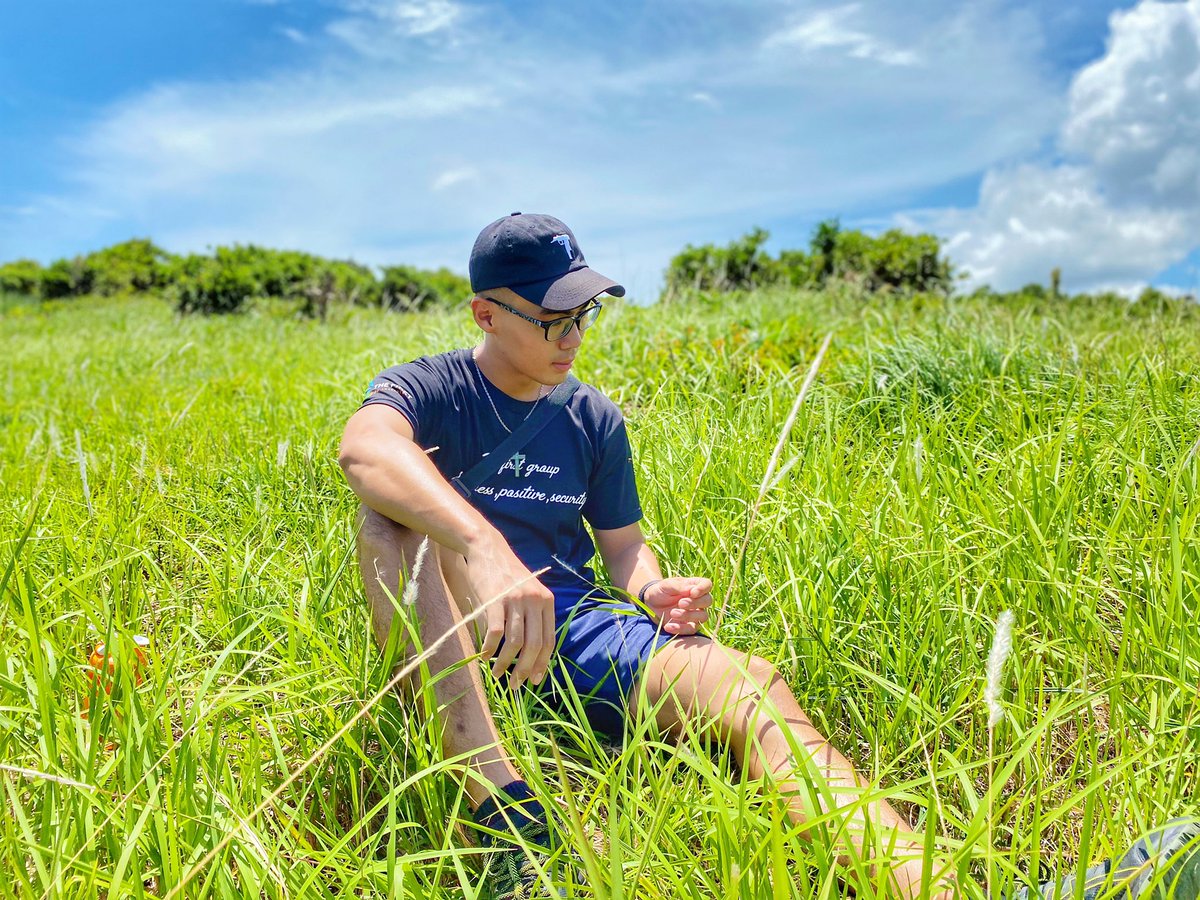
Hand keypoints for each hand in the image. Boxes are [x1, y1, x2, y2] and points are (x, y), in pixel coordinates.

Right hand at [465, 535, 555, 689]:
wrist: (488, 549)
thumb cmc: (506, 576)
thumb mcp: (528, 593)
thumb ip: (532, 617)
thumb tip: (530, 653)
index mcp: (547, 601)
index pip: (549, 640)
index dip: (542, 663)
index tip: (535, 680)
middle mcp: (535, 601)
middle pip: (534, 645)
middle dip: (525, 669)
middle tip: (515, 685)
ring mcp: (516, 600)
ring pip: (515, 642)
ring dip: (505, 663)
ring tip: (496, 675)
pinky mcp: (496, 599)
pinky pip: (495, 632)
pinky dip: (489, 648)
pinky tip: (483, 657)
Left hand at [640, 577, 712, 635]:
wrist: (651, 603)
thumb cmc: (662, 590)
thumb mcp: (667, 585)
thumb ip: (679, 587)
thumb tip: (692, 590)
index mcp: (695, 586)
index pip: (707, 584)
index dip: (703, 589)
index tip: (692, 593)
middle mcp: (699, 600)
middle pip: (707, 601)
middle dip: (695, 603)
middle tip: (680, 603)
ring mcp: (696, 613)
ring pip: (702, 617)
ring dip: (688, 616)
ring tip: (673, 613)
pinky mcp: (689, 626)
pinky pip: (691, 630)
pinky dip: (680, 629)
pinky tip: (668, 626)